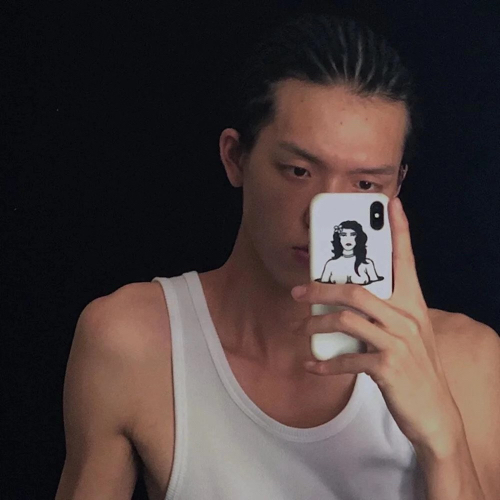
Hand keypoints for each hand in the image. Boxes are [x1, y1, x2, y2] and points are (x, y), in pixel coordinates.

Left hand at [291, 197, 462, 453]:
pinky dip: (325, 363)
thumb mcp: (407, 334)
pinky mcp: (388, 367)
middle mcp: (407, 317)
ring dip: (317, 325)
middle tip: (298, 291)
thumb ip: (384, 314)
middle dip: (322, 288)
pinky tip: (312, 365)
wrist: (435, 412)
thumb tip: (345, 303)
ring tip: (302, 330)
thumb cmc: (416, 368)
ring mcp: (399, 342)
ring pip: (347, 319)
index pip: (406, 260)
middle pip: (356, 290)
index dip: (399, 230)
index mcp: (413, 304)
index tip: (391, 204)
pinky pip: (347, 359)